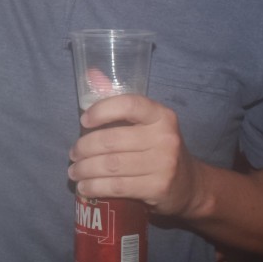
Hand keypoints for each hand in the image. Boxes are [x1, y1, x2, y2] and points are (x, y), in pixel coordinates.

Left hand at [67, 94, 203, 217]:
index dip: (102, 110)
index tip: (83, 120)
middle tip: (73, 154)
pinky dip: (95, 187)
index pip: (128, 105)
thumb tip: (90, 74)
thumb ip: (118, 101)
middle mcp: (165, 137)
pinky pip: (117, 186)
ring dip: (85, 169)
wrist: (189, 185)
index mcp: (161, 115)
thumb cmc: (159, 148)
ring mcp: (164, 164)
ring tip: (73, 172)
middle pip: (112, 140)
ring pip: (111, 165)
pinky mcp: (158, 187)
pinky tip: (84, 187)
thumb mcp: (146, 123)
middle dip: (84, 148)